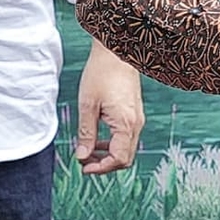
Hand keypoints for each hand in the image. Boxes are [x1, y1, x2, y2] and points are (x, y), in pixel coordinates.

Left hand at [71, 43, 147, 175]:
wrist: (117, 51)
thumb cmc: (101, 74)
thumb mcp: (88, 105)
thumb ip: (86, 133)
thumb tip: (82, 156)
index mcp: (125, 124)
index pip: (118, 159)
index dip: (101, 168)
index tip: (84, 167)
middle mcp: (136, 124)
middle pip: (125, 158)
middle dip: (105, 165)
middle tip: (84, 162)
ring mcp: (137, 119)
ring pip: (126, 149)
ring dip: (108, 155)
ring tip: (88, 152)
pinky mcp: (135, 113)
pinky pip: (127, 137)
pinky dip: (113, 144)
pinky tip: (98, 139)